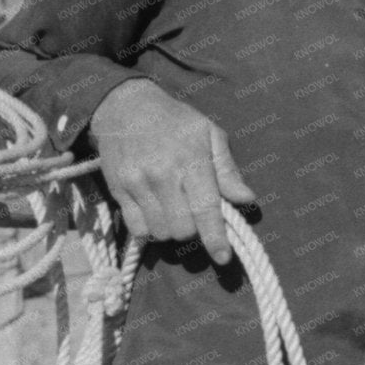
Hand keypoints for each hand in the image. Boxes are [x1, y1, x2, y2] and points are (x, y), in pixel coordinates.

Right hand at [89, 78, 255, 264]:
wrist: (125, 107)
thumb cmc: (175, 121)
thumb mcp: (209, 134)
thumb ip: (227, 170)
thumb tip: (246, 199)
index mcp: (190, 160)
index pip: (205, 208)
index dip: (215, 238)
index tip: (223, 257)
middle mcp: (162, 174)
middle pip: (182, 229)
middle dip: (193, 230)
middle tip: (193, 213)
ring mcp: (137, 184)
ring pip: (160, 232)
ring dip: (171, 229)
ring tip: (173, 209)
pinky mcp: (118, 191)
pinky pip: (137, 228)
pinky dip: (149, 228)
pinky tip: (155, 211)